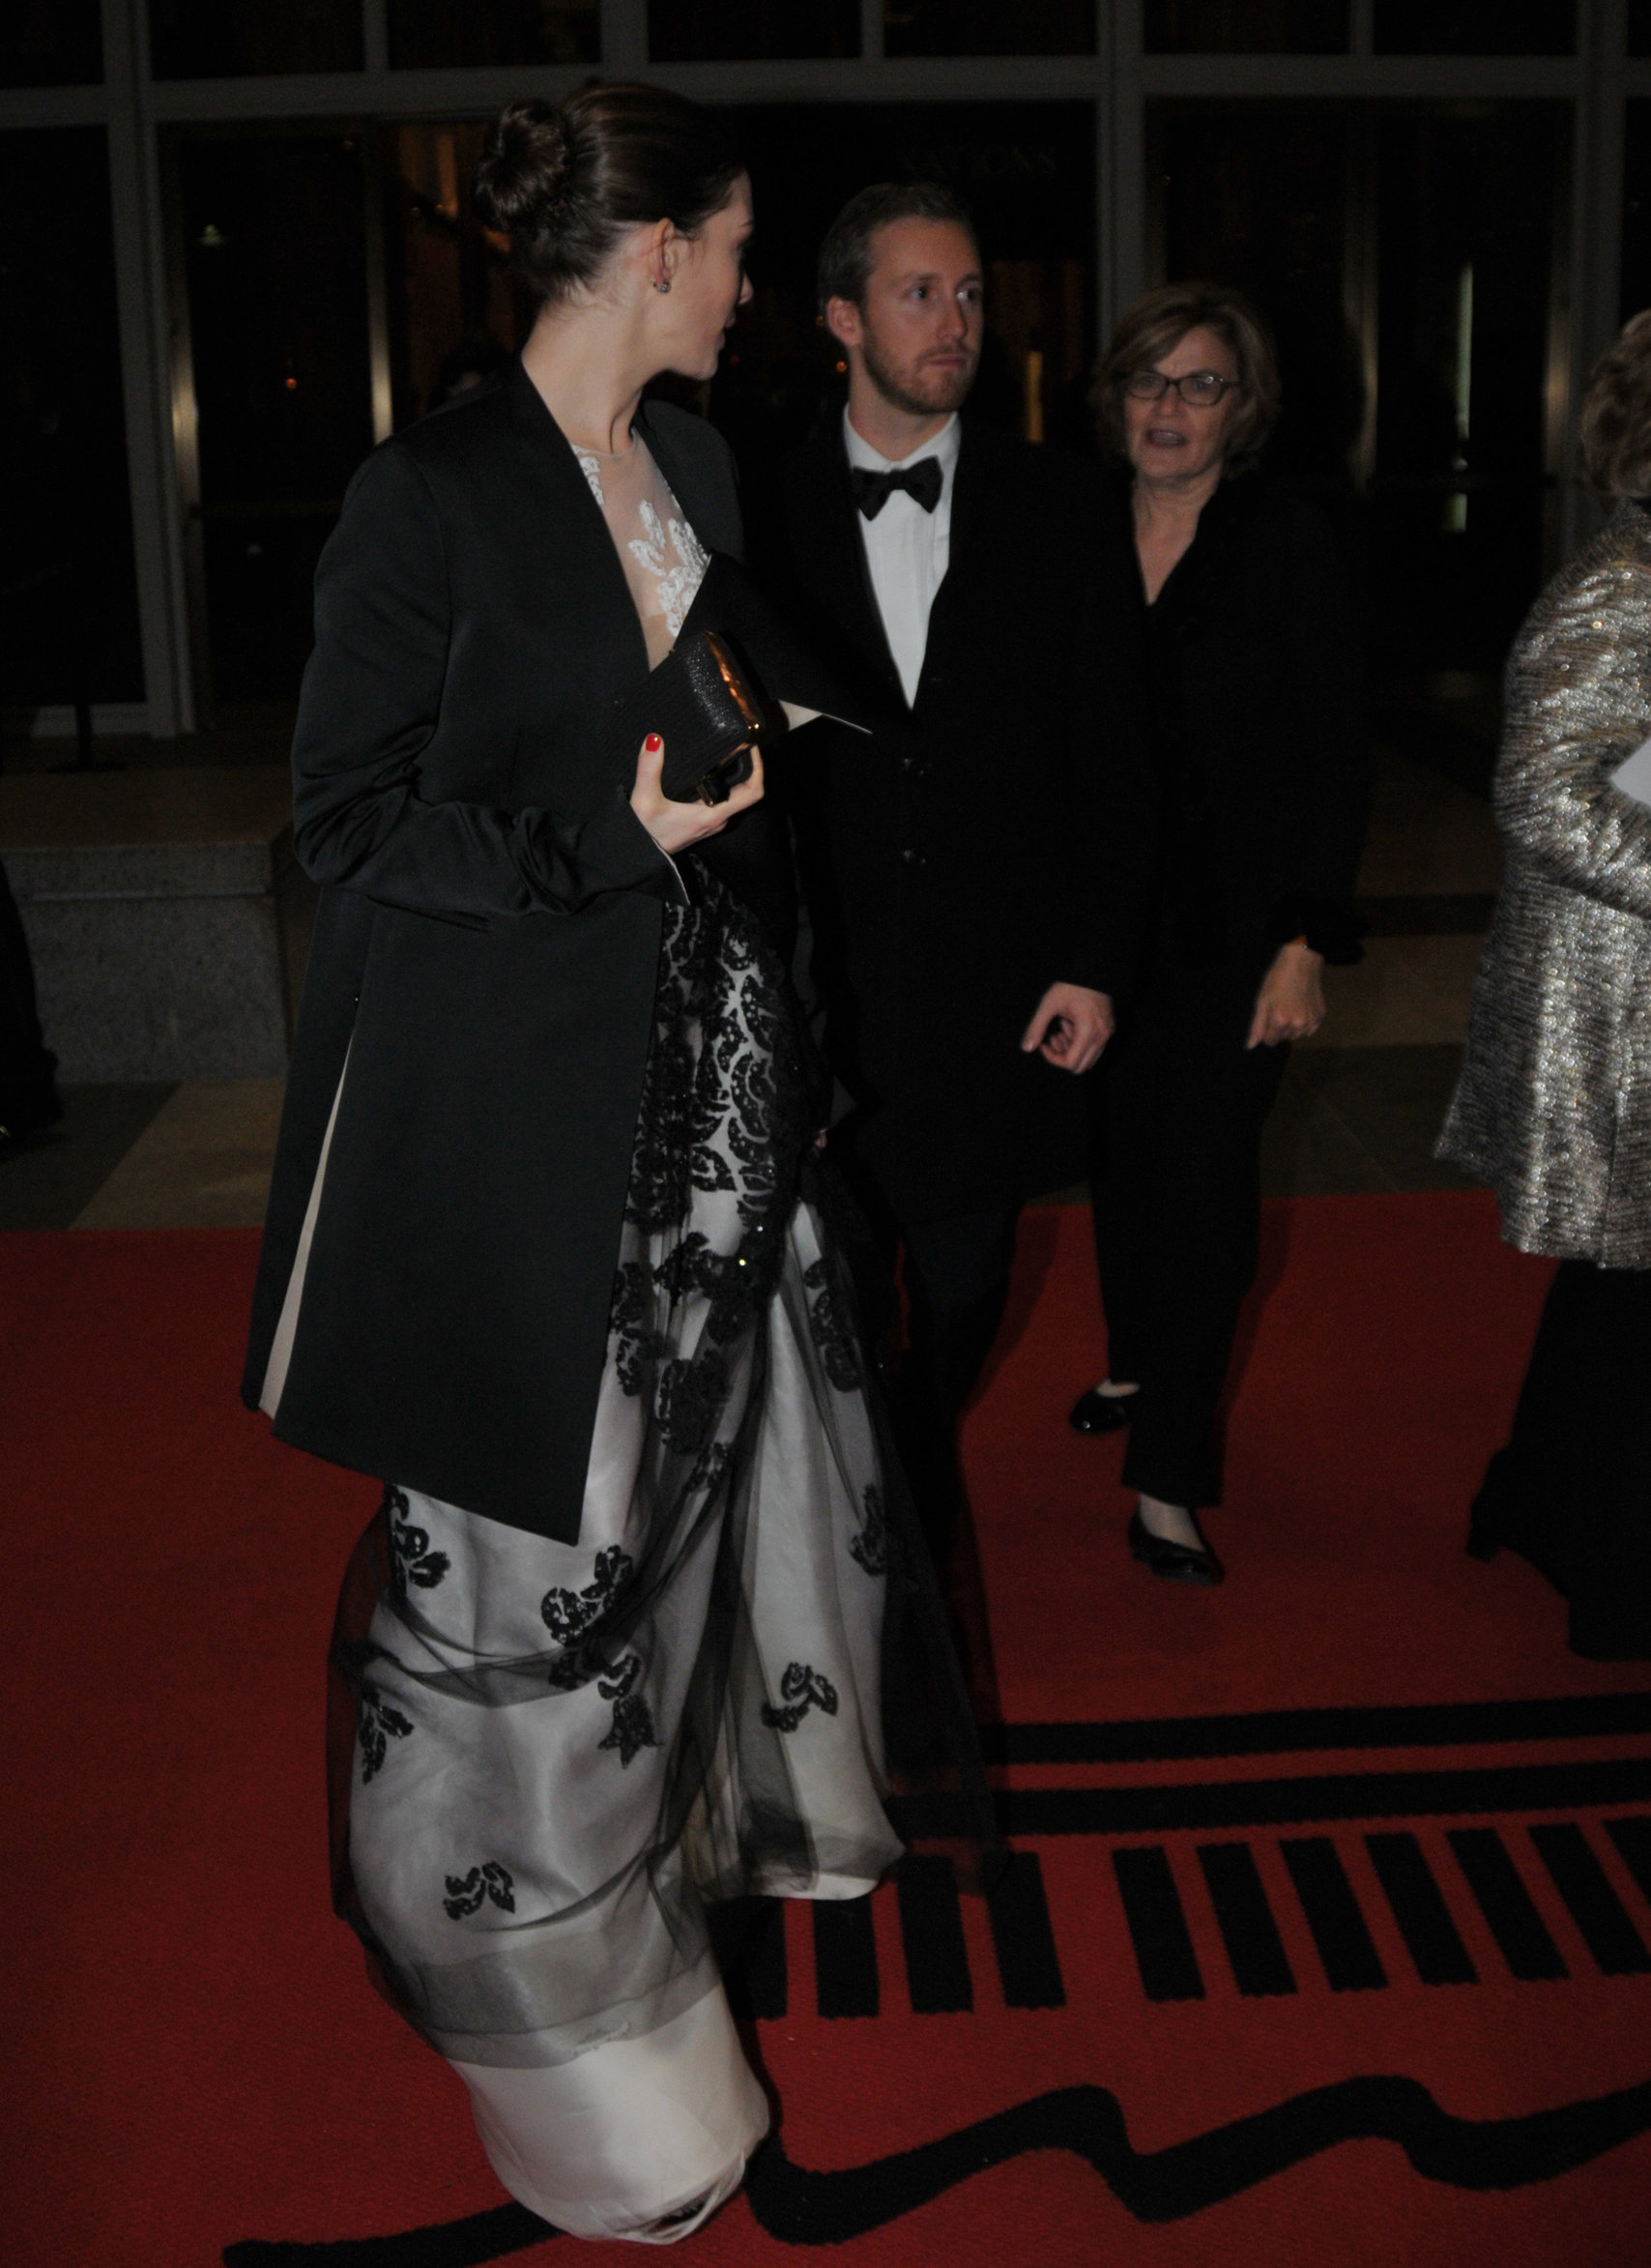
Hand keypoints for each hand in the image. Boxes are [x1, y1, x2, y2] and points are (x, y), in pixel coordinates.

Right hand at [630, 733, 763, 857]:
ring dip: (736, 774)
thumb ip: (649, 769)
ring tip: (727, 749)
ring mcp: (711, 823)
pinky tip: (709, 767)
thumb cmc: (642, 834)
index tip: (752, 746)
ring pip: (735, 796)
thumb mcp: (644, 800)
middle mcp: (717, 820)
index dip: (759, 767)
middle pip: (746, 791)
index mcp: (713, 815)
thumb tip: (654, 740)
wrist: (635, 858)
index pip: (752, 792)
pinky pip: (722, 800)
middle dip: (748, 765)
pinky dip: (722, 783)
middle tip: (739, 740)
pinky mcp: (702, 823)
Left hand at [1020, 982, 1113, 1074]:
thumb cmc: (1071, 985)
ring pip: (1088, 1059)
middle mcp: (1102, 1036)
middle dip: (1063, 1056)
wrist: (1093, 969)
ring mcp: (1107, 1033)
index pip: (1070, 1063)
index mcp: (1088, 1031)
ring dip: (1071, 1050)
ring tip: (1060, 1029)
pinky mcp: (1108, 1028)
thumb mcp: (1049, 1005)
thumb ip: (1036, 1027)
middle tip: (1052, 1037)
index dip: (1053, 1058)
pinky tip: (1070, 1025)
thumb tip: (1026, 1048)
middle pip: (1081, 1066)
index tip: (1043, 1043)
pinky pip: (1094, 1048)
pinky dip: (1080, 1043)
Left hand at [1247, 939, 1325, 1047]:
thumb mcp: (1262, 1001)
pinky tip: (1301, 1007)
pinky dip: (1304, 1023)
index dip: (1266, 1031)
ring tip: (1290, 1006)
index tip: (1268, 1017)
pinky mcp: (1320, 1017)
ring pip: (1296, 1035)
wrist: (1301, 963)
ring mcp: (1311, 1021)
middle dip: (1279, 1028)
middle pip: (1283, 1038)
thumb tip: (1250, 1046)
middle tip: (1280, 1007)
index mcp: (1280, 1021)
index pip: (1270, 1041)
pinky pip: (1309, 1029)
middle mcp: (1297, 1025)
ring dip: (1292, 1027)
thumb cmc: (1278, 979)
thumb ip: (1256, 1026)